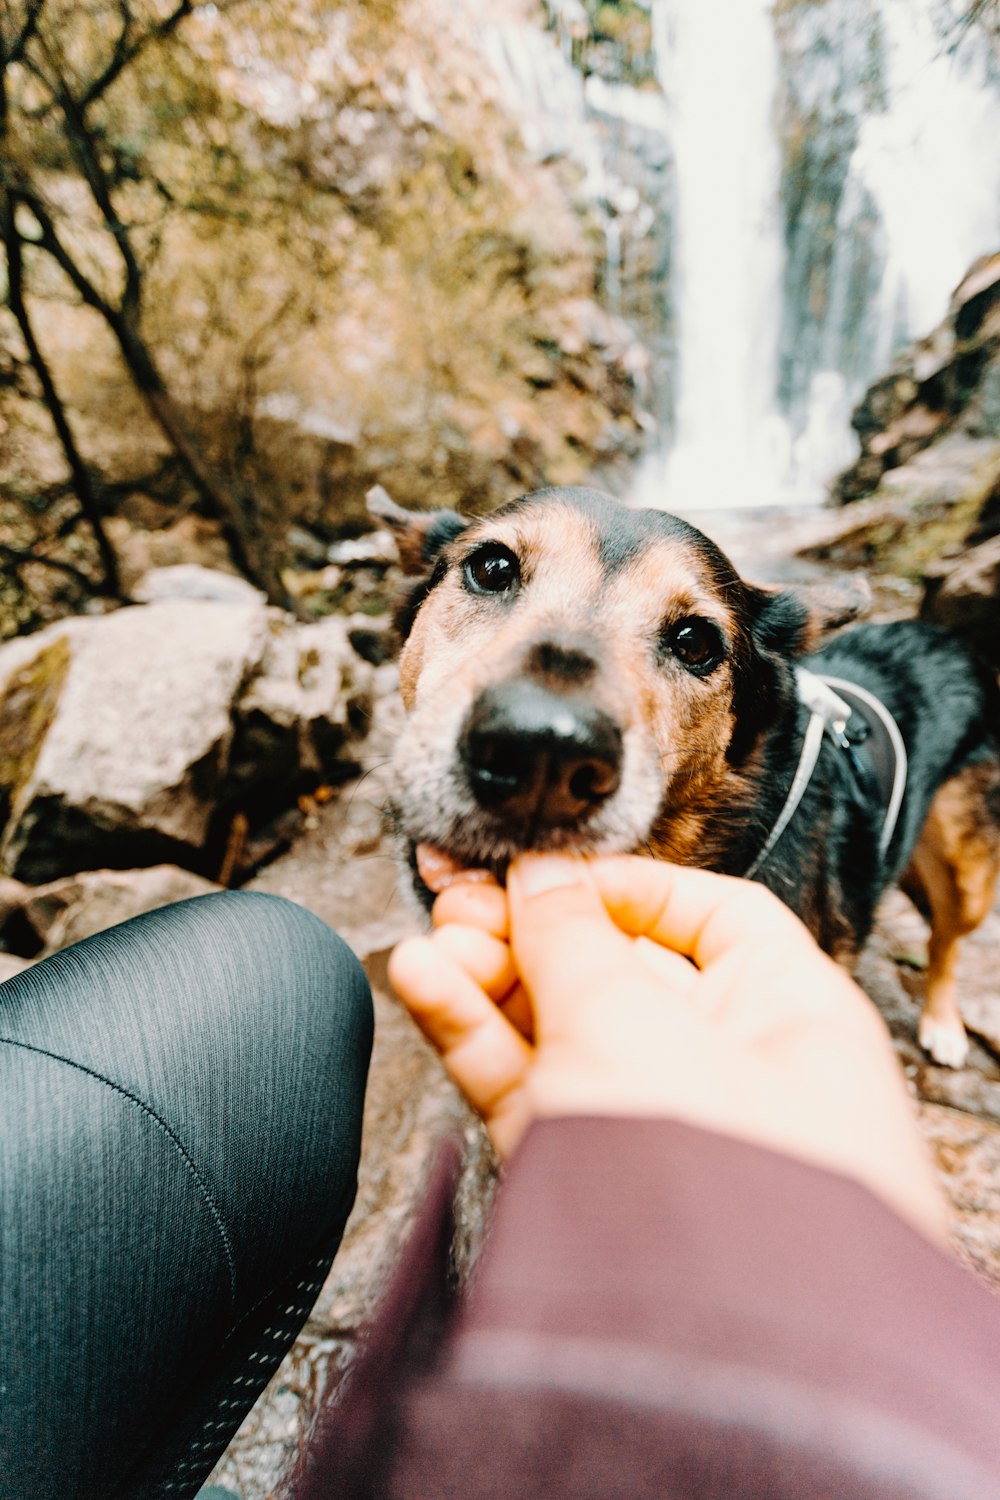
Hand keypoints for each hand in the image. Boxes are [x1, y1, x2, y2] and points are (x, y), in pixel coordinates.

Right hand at [389, 854, 946, 1243]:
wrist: (699, 1356)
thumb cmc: (723, 1186)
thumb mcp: (631, 1013)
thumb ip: (569, 932)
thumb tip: (540, 875)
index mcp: (790, 1016)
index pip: (707, 916)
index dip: (620, 884)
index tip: (546, 871)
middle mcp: (735, 1073)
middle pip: (618, 970)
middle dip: (530, 931)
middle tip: (460, 901)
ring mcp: (660, 1131)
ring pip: (561, 1030)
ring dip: (486, 979)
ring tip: (425, 942)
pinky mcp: (592, 1183)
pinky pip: (529, 1086)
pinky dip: (474, 1035)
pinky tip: (423, 984)